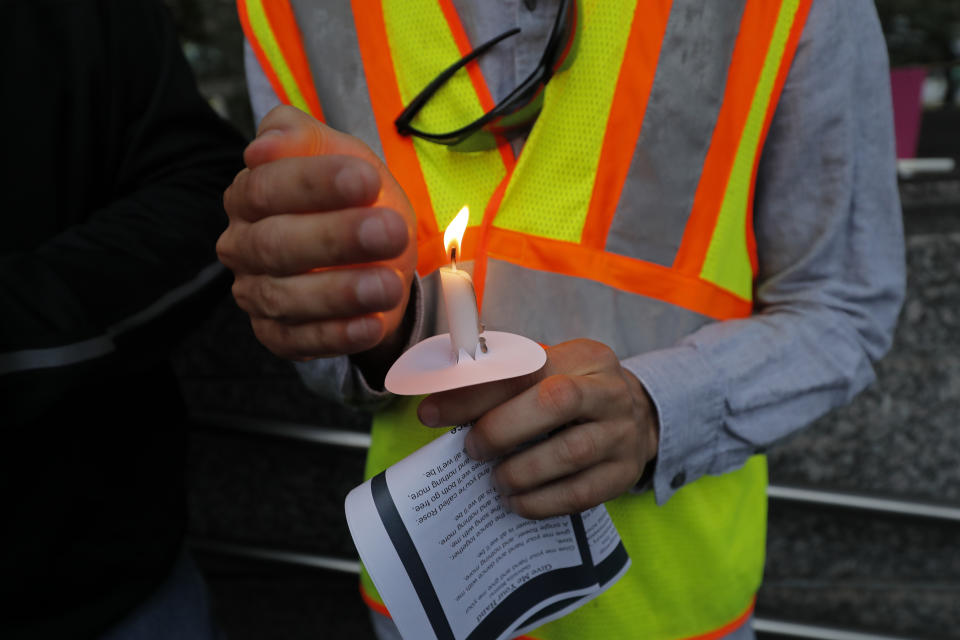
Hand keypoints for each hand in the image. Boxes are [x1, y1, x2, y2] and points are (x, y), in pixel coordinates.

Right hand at [217, 106, 416, 360]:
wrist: (375, 253)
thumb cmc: (354, 198)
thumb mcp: (339, 154)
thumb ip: (300, 136)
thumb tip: (262, 146)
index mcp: (248, 195)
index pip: (267, 187)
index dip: (315, 184)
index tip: (365, 180)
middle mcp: (243, 246)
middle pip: (275, 244)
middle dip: (336, 238)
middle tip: (389, 232)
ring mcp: (257, 294)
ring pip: (286, 298)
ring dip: (341, 293)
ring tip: (388, 285)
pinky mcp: (278, 335)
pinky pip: (300, 341)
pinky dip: (337, 336)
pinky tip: (371, 325)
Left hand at [417, 339, 658, 518]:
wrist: (637, 418)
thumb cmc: (574, 395)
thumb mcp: (549, 372)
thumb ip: (505, 380)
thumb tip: (439, 404)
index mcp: (584, 356)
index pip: (524, 368)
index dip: (475, 391)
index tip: (431, 413)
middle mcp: (609, 391)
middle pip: (556, 402)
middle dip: (503, 428)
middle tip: (472, 449)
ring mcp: (622, 433)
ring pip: (570, 452)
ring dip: (522, 470)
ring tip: (496, 480)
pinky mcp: (624, 472)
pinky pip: (581, 493)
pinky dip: (541, 501)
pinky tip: (517, 501)